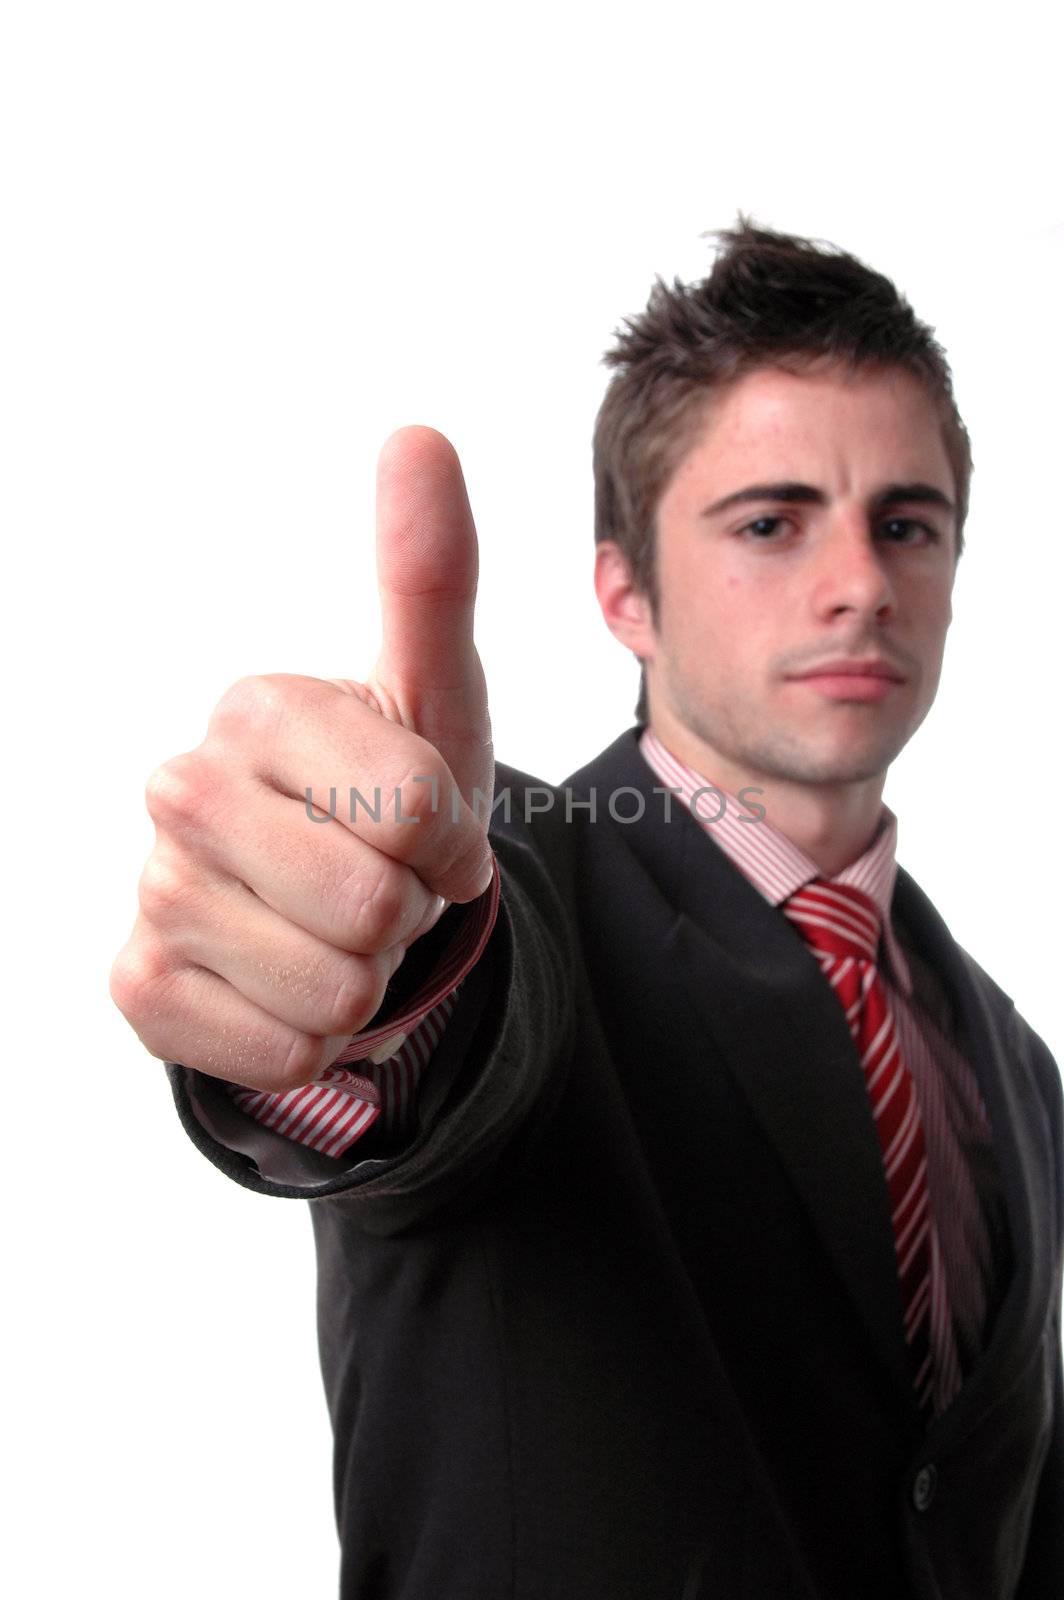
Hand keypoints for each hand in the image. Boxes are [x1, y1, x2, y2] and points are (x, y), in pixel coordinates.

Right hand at [110, 427, 493, 1091]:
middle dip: (406, 916)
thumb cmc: (392, 792)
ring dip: (365, 982)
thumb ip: (430, 573)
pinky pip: (278, 1055)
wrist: (339, 902)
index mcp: (256, 706)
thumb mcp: (433, 693)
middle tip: (379, 888)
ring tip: (336, 933)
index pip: (415, 809)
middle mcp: (181, 789)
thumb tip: (419, 433)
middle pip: (369, 905)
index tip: (427, 831)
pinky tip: (288, 986)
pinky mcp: (138, 988)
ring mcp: (152, 890)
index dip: (451, 844)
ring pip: (330, 993)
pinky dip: (313, 1042)